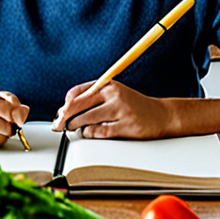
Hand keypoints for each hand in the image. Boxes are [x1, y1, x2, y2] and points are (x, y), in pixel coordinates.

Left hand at [52, 81, 175, 139]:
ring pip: (85, 120)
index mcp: (108, 84)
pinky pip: (98, 132)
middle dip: (64, 118)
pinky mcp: (125, 126)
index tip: (60, 113)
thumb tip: (65, 110)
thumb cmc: (134, 106)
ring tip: (76, 128)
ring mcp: (120, 110)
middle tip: (58, 126)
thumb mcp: (114, 94)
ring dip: (76, 127)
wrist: (161, 115)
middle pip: (77, 106)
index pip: (78, 92)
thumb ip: (92, 98)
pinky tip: (90, 132)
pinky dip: (90, 134)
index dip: (65, 104)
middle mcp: (114, 95)